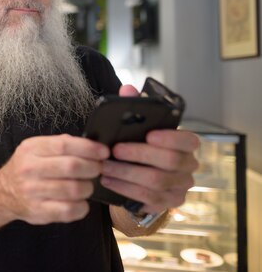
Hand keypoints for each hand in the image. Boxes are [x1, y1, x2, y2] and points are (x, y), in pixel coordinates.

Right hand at [0, 134, 109, 224]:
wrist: (2, 193)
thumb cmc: (25, 168)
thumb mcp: (35, 149)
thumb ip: (60, 144)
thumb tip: (91, 145)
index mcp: (31, 149)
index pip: (64, 145)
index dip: (88, 148)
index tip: (103, 152)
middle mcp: (30, 169)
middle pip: (72, 167)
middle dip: (93, 168)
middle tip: (97, 169)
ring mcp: (33, 192)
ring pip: (74, 189)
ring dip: (88, 187)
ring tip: (86, 185)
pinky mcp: (39, 211)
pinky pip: (69, 210)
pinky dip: (82, 207)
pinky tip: (80, 201)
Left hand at [100, 84, 199, 213]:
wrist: (140, 178)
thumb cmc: (141, 147)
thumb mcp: (139, 128)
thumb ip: (136, 107)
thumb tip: (128, 90)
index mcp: (186, 145)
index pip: (189, 140)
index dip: (171, 138)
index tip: (149, 134)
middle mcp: (188, 166)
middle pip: (170, 161)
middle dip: (138, 155)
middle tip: (114, 150)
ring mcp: (181, 186)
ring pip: (156, 181)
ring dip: (126, 174)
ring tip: (104, 167)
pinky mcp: (169, 203)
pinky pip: (148, 198)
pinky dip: (126, 189)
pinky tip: (109, 181)